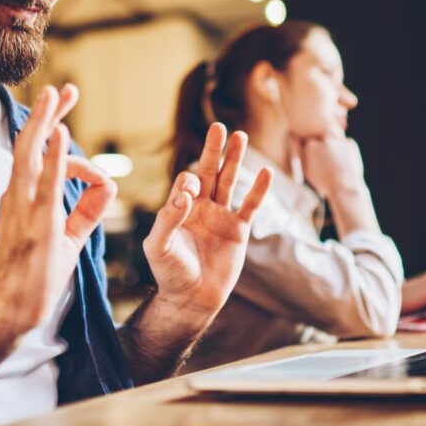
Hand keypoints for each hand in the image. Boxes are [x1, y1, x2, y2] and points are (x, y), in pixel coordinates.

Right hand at [0, 84, 115, 332]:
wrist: (10, 310)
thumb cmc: (35, 275)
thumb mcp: (68, 237)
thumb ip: (87, 210)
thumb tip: (108, 185)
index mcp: (23, 197)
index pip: (40, 156)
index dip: (61, 141)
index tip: (78, 138)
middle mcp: (18, 195)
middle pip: (30, 144)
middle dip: (48, 115)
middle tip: (63, 90)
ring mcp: (23, 207)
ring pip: (29, 154)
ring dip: (44, 122)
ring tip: (55, 95)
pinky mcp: (36, 222)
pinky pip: (45, 183)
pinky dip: (54, 157)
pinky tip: (62, 135)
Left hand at [142, 123, 272, 322]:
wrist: (192, 299)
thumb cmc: (170, 273)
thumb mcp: (159, 246)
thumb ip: (168, 219)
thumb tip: (185, 194)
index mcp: (180, 208)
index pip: (186, 183)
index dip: (189, 182)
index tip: (190, 193)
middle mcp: (201, 207)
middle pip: (209, 172)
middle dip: (213, 150)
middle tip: (218, 126)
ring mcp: (221, 217)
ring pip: (229, 182)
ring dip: (235, 160)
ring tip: (240, 136)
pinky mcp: (238, 230)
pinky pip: (250, 206)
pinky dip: (258, 190)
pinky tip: (266, 172)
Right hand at [294, 132, 378, 233]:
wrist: (344, 188)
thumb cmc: (323, 181)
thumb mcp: (305, 168)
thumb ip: (297, 150)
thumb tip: (292, 135)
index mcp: (311, 144)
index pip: (309, 139)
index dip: (312, 149)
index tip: (316, 158)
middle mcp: (324, 138)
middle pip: (321, 137)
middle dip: (323, 146)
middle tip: (327, 162)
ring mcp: (339, 139)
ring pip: (334, 140)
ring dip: (334, 148)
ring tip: (336, 164)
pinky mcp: (351, 143)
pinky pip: (345, 144)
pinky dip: (345, 151)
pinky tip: (345, 163)